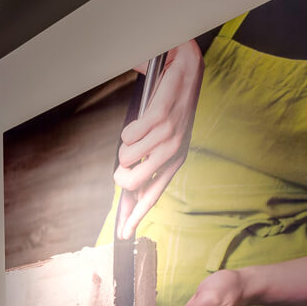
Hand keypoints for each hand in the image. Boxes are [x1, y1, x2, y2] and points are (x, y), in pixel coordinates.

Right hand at [114, 40, 202, 239]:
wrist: (187, 70)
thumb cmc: (171, 106)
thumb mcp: (164, 140)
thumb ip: (147, 164)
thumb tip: (126, 189)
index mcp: (176, 161)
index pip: (151, 196)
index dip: (135, 217)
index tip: (123, 235)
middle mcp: (174, 153)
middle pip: (131, 183)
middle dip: (120, 172)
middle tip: (126, 158)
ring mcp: (168, 137)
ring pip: (125, 158)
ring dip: (125, 145)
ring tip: (141, 129)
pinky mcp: (160, 119)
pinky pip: (127, 136)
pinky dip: (128, 128)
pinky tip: (142, 118)